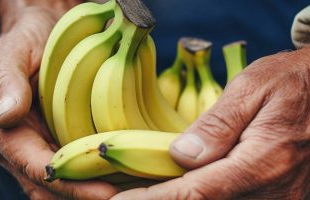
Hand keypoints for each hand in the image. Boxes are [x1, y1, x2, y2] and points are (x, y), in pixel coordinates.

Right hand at [0, 1, 116, 198]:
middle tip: (122, 196)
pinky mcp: (56, 142)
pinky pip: (72, 170)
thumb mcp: (12, 51)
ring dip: (89, 192)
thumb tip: (5, 116)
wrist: (42, 32)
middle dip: (83, 196)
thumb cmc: (28, 39)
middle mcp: (19, 146)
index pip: (35, 167)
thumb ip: (5, 82)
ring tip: (127, 191)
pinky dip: (92, 179)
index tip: (103, 193)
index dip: (69, 184)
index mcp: (3, 129)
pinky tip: (119, 176)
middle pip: (48, 187)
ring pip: (60, 186)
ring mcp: (39, 147)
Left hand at [113, 47, 309, 198]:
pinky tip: (173, 188)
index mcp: (262, 162)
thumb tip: (181, 155)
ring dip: (174, 199)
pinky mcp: (274, 199)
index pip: (194, 193)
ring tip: (139, 189)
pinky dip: (195, 197)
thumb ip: (219, 125)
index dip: (152, 199)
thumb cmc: (290, 83)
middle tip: (116, 193)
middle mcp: (271, 193)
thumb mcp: (253, 90)